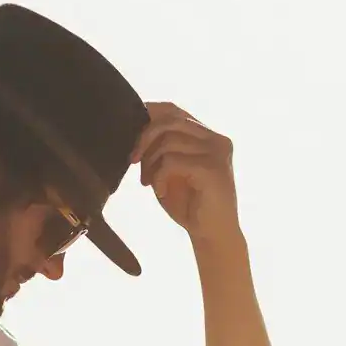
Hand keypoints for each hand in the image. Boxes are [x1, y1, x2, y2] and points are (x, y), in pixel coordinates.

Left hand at [130, 102, 241, 243]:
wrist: (211, 235)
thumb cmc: (189, 204)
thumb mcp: (169, 170)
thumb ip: (160, 148)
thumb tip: (134, 128)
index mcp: (207, 136)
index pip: (174, 111)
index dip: (148, 114)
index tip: (128, 130)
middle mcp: (216, 139)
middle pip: (169, 121)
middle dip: (144, 139)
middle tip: (133, 161)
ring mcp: (217, 153)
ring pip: (169, 141)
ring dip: (150, 162)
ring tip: (148, 182)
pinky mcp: (213, 169)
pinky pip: (172, 161)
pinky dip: (159, 176)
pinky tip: (160, 192)